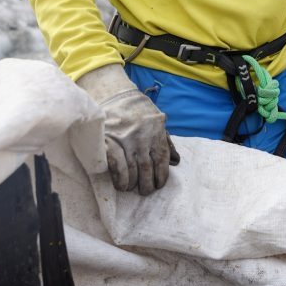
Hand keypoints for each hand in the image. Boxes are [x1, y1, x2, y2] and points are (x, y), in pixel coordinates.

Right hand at [77, 65, 179, 193]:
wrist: (114, 94)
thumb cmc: (138, 110)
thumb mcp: (157, 121)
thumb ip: (166, 141)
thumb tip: (176, 161)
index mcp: (156, 132)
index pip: (162, 160)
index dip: (161, 176)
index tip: (158, 185)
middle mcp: (143, 138)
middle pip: (147, 169)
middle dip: (147, 184)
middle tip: (144, 191)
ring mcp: (126, 140)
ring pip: (133, 170)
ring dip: (133, 184)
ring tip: (131, 188)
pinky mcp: (109, 141)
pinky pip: (118, 166)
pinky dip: (120, 179)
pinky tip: (121, 185)